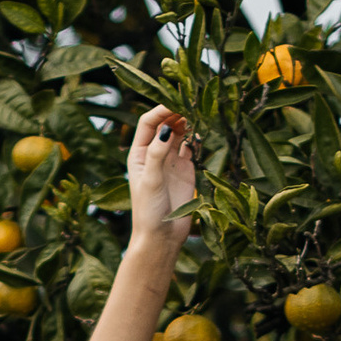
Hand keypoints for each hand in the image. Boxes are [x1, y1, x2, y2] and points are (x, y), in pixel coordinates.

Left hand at [124, 103, 197, 246]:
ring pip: (179, 134)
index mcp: (139, 153)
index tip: (174, 103)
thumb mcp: (150, 180)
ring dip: (187, 123)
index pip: (148, 123)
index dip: (160, 111)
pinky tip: (201, 134)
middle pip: (165, 124)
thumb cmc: (148, 210)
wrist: (162, 237)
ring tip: (198, 113)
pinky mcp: (186, 170)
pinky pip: (191, 148)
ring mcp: (171, 161)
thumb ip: (157, 153)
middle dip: (176, 113)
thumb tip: (167, 127)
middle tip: (191, 103)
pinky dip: (196, 139)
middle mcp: (154, 154)